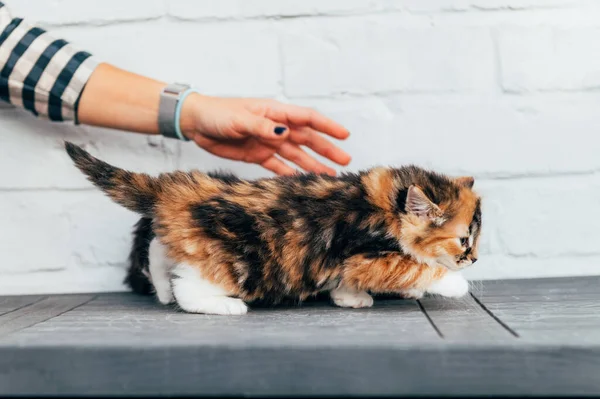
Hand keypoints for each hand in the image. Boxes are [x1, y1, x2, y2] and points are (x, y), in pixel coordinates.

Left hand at [180, 94, 350, 175]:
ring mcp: (268, 142)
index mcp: (275, 113)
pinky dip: (290, 173)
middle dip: (326, 149)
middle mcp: (276, 127)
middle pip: (307, 139)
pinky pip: (279, 166)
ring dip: (312, 165)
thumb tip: (284, 133)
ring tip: (329, 176)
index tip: (344, 135)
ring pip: (296, 155)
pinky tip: (302, 182)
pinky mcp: (258, 155)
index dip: (326, 126)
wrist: (196, 124)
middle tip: (344, 162)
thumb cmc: (217, 114)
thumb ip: (262, 127)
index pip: (307, 118)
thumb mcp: (239, 119)